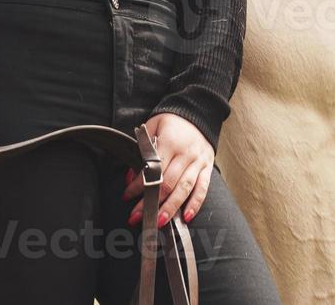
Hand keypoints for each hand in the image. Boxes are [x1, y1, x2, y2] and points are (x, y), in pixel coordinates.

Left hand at [122, 112, 213, 227]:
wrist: (197, 113)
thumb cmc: (172, 122)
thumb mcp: (152, 127)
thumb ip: (141, 150)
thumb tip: (131, 176)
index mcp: (170, 142)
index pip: (152, 169)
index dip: (138, 185)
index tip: (127, 196)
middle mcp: (185, 154)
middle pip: (167, 184)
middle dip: (150, 203)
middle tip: (137, 217)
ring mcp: (198, 162)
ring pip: (184, 189)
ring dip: (171, 208)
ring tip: (159, 222)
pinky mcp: (207, 168)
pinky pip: (202, 189)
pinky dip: (195, 204)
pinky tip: (186, 217)